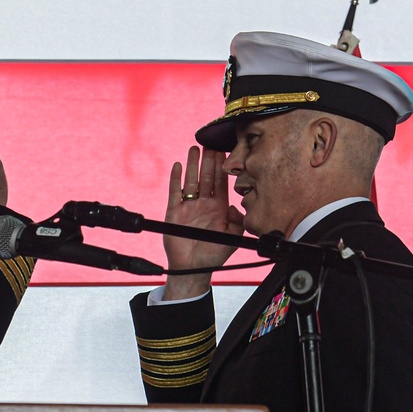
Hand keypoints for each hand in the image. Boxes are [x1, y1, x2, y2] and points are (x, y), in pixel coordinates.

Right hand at [162, 146, 244, 299]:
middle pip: (206, 177)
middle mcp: (204, 204)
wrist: (193, 268)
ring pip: (191, 181)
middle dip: (208, 161)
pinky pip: (175, 192)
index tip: (224, 151)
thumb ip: (238, 222)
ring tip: (194, 148)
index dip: (223, 167)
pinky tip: (178, 166)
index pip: (221, 183)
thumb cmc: (213, 255)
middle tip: (210, 143)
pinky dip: (176, 179)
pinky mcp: (174, 211)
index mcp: (219, 208)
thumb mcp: (232, 238)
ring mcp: (188, 206)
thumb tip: (236, 207)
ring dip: (193, 165)